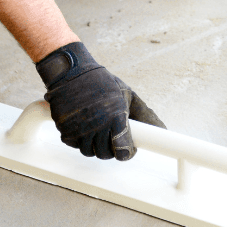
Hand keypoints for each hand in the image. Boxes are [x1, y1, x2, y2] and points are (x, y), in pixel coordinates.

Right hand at [36, 41, 165, 159]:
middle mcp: (97, 125)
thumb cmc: (101, 83)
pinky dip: (78, 139)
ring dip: (93, 145)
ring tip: (96, 129)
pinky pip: (73, 144)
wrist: (71, 72)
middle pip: (105, 154)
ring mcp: (79, 129)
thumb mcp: (127, 95)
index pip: (123, 150)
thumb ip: (143, 115)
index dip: (126, 152)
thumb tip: (162, 130)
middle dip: (110, 148)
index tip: (126, 149)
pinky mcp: (64, 129)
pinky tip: (82, 126)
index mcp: (116, 117)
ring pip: (89, 151)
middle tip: (110, 136)